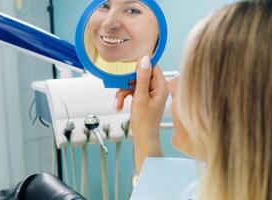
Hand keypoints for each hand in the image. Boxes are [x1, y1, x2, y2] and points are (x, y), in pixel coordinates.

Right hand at [115, 56, 167, 172]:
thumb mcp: (141, 98)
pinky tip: (119, 105)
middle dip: (127, 83)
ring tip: (118, 103)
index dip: (140, 66)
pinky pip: (131, 91)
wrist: (143, 138)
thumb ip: (142, 78)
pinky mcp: (143, 97)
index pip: (152, 66)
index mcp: (161, 86)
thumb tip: (144, 60)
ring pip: (133, 83)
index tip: (129, 68)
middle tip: (121, 89)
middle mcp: (156, 88)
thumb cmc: (145, 123)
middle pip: (140, 75)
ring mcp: (149, 93)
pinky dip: (124, 97)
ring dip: (123, 92)